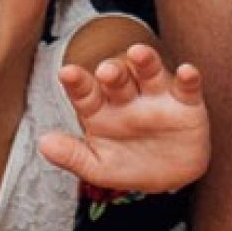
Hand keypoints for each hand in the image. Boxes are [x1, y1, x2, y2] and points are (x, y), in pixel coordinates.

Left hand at [39, 43, 209, 193]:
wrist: (170, 177)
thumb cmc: (128, 167)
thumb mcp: (99, 168)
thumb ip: (72, 156)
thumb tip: (43, 143)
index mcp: (101, 110)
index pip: (86, 93)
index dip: (77, 82)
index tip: (67, 73)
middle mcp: (128, 97)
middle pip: (119, 79)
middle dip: (113, 72)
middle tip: (106, 71)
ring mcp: (157, 97)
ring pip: (150, 73)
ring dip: (146, 62)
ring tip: (138, 53)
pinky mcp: (186, 103)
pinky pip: (187, 87)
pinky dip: (188, 79)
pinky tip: (187, 72)